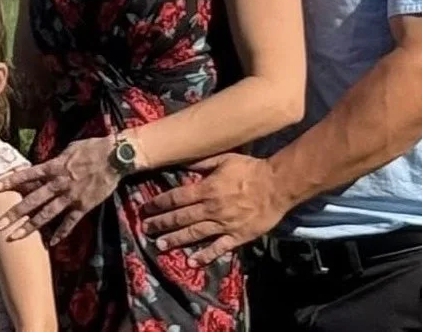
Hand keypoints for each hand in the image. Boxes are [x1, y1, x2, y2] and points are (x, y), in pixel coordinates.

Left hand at [0, 136, 118, 244]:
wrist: (115, 156)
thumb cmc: (93, 147)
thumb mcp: (70, 148)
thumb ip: (56, 159)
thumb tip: (46, 164)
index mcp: (54, 166)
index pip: (25, 176)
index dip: (7, 182)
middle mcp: (58, 183)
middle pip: (31, 200)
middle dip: (12, 213)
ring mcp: (70, 196)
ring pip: (46, 215)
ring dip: (29, 227)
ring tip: (14, 238)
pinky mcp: (83, 206)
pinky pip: (70, 222)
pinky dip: (61, 233)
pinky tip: (52, 243)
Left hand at [142, 153, 286, 264]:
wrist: (276, 185)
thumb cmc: (249, 169)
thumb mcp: (224, 159)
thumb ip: (201, 163)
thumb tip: (181, 163)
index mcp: (207, 189)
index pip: (177, 197)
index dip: (160, 203)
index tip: (146, 208)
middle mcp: (211, 209)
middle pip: (181, 217)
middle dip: (162, 223)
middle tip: (146, 229)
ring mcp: (223, 225)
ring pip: (195, 234)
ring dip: (176, 240)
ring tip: (160, 245)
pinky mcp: (236, 237)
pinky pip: (218, 249)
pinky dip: (204, 256)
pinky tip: (191, 263)